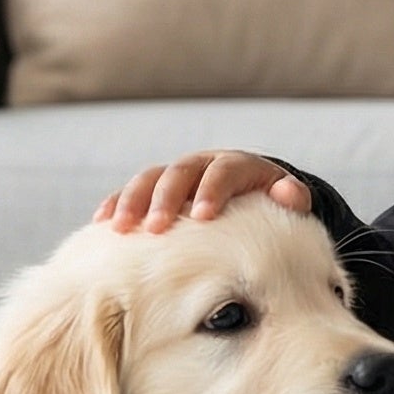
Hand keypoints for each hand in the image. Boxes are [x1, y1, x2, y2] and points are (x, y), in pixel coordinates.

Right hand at [94, 152, 311, 234]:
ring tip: (119, 227)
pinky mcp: (154, 189)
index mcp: (233, 165)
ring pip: (149, 179)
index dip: (212, 191)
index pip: (222, 172)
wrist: (245, 192)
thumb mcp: (284, 198)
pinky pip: (130, 191)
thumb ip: (290, 197)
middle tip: (155, 227)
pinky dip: (116, 204)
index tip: (203, 216)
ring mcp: (174, 175)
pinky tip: (102, 224)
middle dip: (164, 199)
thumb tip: (291, 194)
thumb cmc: (266, 203)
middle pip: (179, 174)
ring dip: (132, 201)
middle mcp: (201, 165)